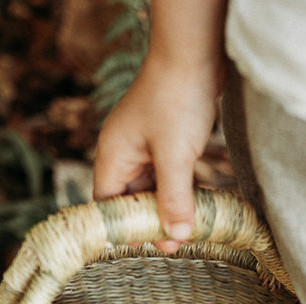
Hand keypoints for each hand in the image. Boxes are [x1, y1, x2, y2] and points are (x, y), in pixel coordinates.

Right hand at [93, 54, 224, 253]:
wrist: (194, 54)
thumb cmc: (176, 99)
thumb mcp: (175, 156)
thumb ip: (174, 199)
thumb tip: (176, 237)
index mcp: (113, 156)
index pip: (108, 205)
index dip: (125, 229)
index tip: (148, 247)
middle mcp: (125, 153)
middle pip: (131, 201)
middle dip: (152, 223)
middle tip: (175, 245)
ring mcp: (146, 147)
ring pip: (153, 190)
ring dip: (169, 209)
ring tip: (188, 232)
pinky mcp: (167, 142)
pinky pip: (169, 177)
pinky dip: (180, 193)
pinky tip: (197, 208)